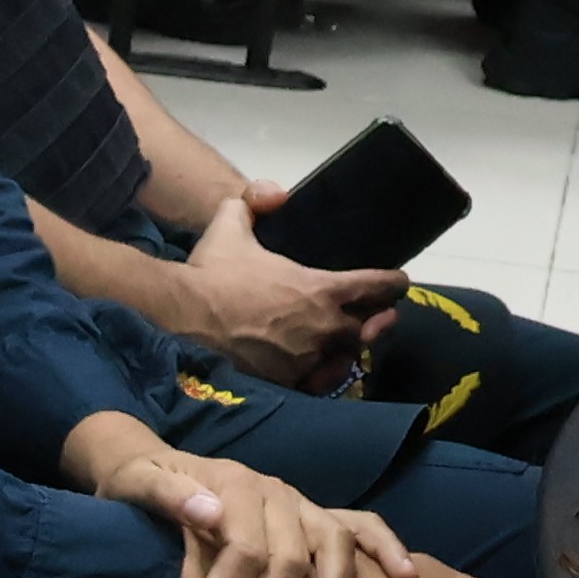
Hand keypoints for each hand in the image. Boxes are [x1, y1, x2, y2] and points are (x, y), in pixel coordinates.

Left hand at [86, 440, 370, 577]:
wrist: (147, 464)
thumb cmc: (137, 483)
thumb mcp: (135, 484)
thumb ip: (168, 497)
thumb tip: (208, 514)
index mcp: (233, 484)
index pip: (243, 547)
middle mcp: (274, 490)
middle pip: (288, 555)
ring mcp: (298, 501)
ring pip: (333, 544)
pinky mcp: (311, 512)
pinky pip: (360, 526)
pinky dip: (387, 548)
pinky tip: (407, 577)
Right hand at [183, 193, 397, 384]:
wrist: (182, 316)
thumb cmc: (211, 272)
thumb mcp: (230, 225)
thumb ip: (253, 202)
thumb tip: (274, 194)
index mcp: (322, 288)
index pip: (378, 286)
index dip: (392, 283)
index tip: (396, 284)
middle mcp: (324, 326)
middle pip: (370, 328)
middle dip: (376, 321)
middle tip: (377, 318)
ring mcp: (308, 357)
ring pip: (346, 357)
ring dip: (348, 349)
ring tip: (345, 344)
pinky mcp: (288, 381)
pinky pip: (320, 382)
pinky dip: (324, 375)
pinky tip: (320, 368)